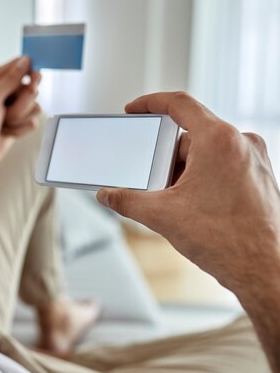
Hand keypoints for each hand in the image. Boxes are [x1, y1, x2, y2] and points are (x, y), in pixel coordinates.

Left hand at [0, 56, 41, 172]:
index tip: (32, 82)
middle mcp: (4, 91)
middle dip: (21, 104)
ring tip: (3, 123)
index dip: (29, 74)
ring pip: (34, 106)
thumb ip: (10, 79)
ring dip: (19, 118)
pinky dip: (20, 129)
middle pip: (31, 88)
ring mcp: (13, 107)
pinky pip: (32, 121)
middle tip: (6, 111)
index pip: (20, 66)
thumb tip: (25, 60)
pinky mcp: (19, 121)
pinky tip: (7, 132)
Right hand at [96, 92, 279, 292]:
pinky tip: (194, 207)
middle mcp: (241, 143)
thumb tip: (107, 196)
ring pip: (206, 154)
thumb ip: (126, 201)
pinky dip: (202, 180)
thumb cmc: (227, 240)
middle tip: (153, 184)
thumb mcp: (161, 215)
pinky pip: (222, 167)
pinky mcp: (259, 177)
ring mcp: (254, 160)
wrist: (265, 270)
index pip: (179, 104)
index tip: (134, 110)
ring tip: (177, 204)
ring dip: (184, 173)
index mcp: (219, 140)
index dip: (150, 103)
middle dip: (165, 159)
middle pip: (190, 136)